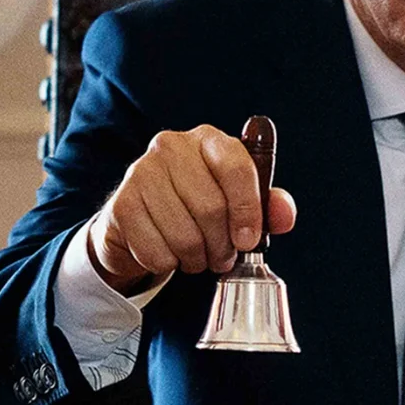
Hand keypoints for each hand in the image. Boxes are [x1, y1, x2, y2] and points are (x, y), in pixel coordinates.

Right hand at [87, 126, 298, 293]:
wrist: (140, 217)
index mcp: (207, 140)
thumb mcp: (235, 199)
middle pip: (210, 208)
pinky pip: (157, 251)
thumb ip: (265, 205)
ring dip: (197, 259)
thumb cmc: (194, 204)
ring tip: (198, 257)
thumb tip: (283, 216)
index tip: (249, 239)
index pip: (236, 167)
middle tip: (222, 256)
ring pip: (184, 236)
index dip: (247, 209)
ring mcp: (141, 173)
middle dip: (222, 244)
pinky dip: (168, 264)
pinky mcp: (121, 204)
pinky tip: (169, 253)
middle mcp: (170, 147)